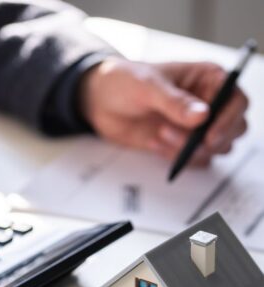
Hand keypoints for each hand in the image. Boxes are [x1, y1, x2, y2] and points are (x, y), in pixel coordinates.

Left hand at [79, 58, 248, 164]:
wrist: (99, 101)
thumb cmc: (124, 81)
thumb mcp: (148, 86)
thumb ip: (174, 102)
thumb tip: (202, 116)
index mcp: (206, 79)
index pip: (235, 100)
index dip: (229, 119)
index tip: (210, 135)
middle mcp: (206, 103)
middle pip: (234, 128)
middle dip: (211, 139)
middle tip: (187, 141)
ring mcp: (194, 126)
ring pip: (214, 148)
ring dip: (189, 148)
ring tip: (160, 133)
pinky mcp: (180, 143)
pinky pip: (192, 159)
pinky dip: (176, 157)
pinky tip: (155, 143)